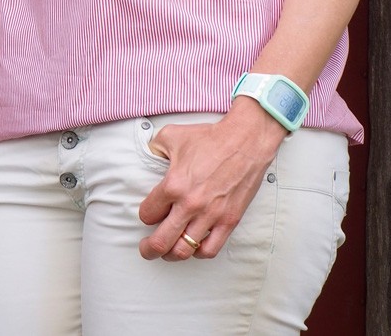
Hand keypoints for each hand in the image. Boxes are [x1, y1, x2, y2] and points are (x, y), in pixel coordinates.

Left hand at [138, 99, 286, 261]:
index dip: (145, 215)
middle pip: (161, 241)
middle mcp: (190, 204)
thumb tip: (149, 156)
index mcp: (173, 184)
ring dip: (171, 255)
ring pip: (184, 250)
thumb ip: (155, 147)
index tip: (148, 214)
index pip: (148, 214)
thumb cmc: (211, 138)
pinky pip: (210, 250)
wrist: (245, 141)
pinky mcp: (229, 220)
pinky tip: (194, 247)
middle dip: (149, 248)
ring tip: (168, 251)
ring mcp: (210, 215)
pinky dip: (198, 253)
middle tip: (146, 249)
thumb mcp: (172, 135)